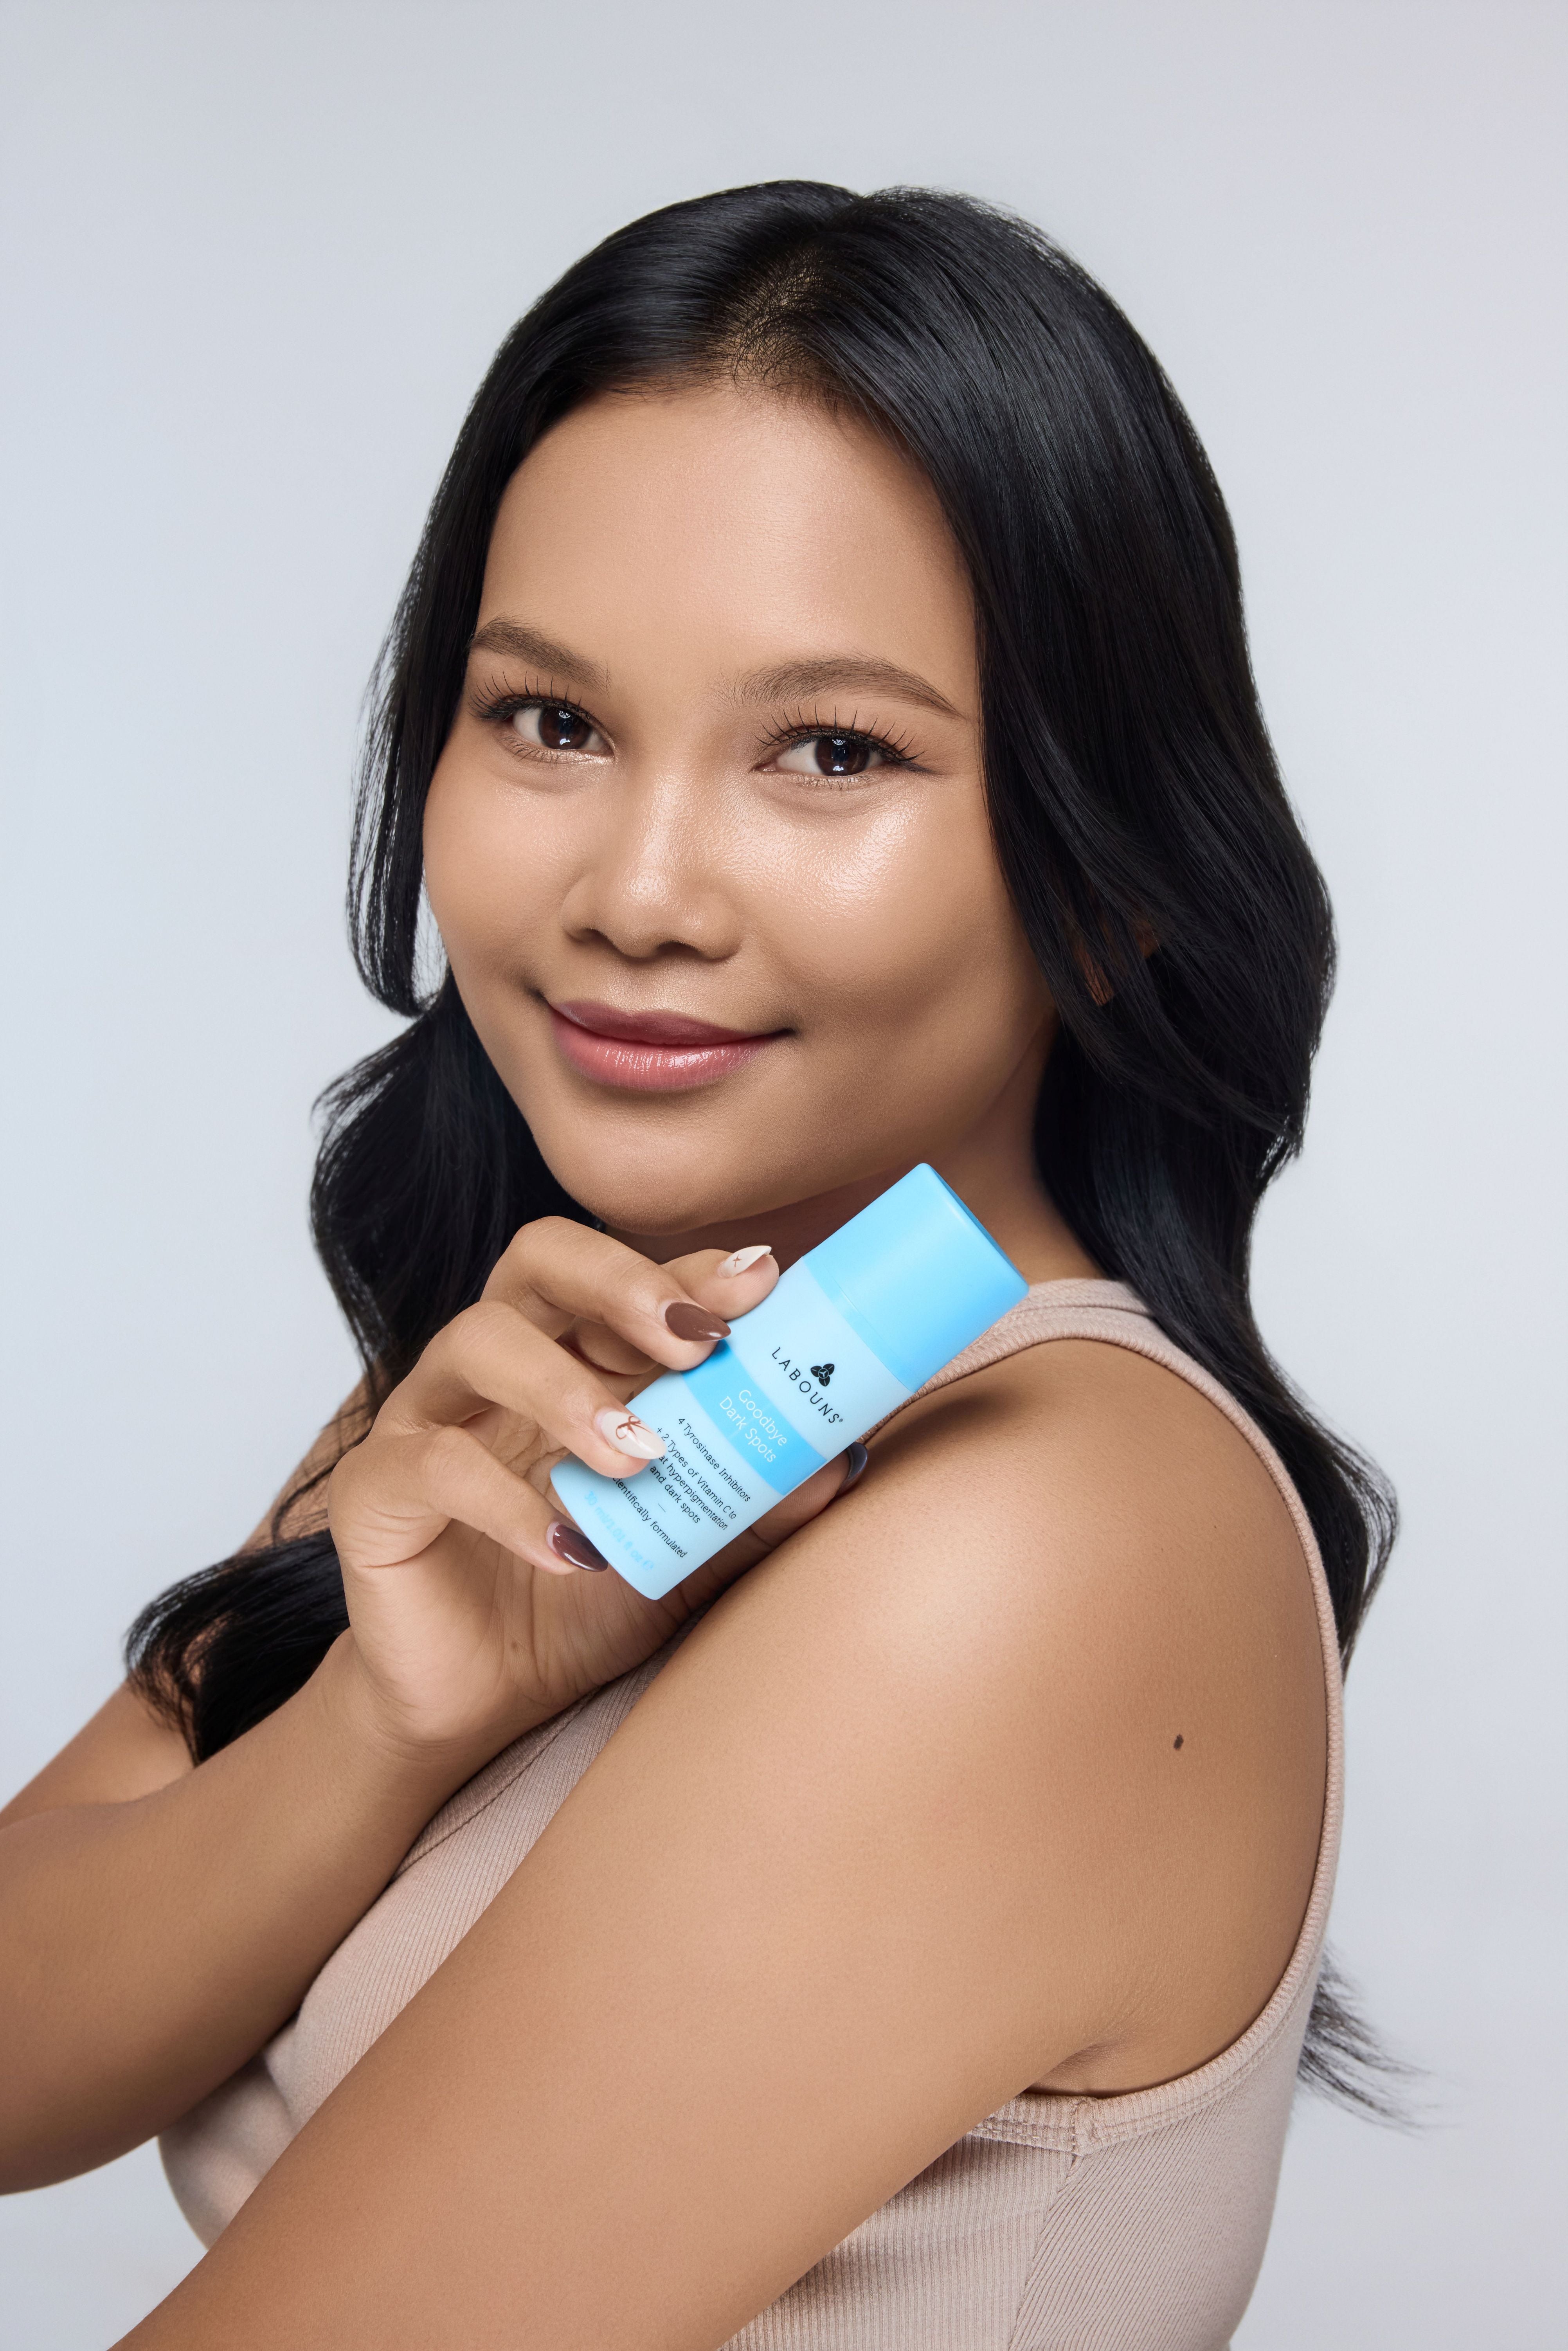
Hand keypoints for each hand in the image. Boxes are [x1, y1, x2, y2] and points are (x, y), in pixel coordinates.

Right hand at [325, 1219, 860, 1772]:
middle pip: (540, 1259)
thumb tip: (843, 1460)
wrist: (477, 1701)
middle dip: (623, 1282)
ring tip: (638, 1456)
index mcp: (572, 1355)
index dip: (689, 1269)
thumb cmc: (577, 1603)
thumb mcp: (687, 1551)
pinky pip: (434, 1464)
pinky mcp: (376, 1488)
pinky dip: (508, 1500)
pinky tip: (566, 1547)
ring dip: (569, 1390)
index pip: (625, 1275)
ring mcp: (430, 1417)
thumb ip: (754, 1504)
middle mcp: (497, 1363)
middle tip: (696, 1342)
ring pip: (479, 1340)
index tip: (764, 1283)